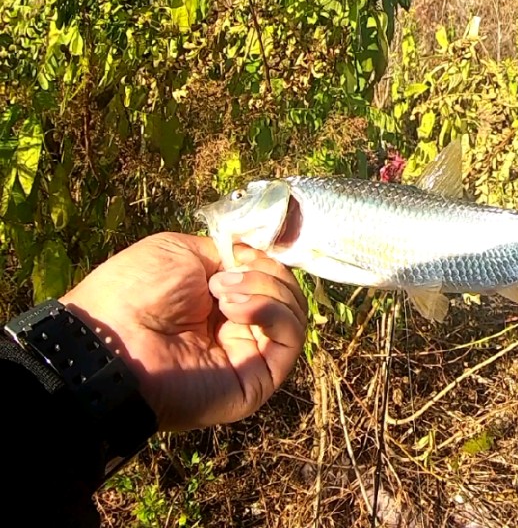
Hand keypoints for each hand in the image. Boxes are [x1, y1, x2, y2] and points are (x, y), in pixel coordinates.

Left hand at [60, 232, 307, 430]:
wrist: (112, 339)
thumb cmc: (136, 292)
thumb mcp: (182, 251)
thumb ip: (226, 253)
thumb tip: (255, 259)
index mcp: (219, 302)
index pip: (268, 278)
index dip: (264, 259)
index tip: (241, 251)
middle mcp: (237, 330)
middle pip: (286, 294)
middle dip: (266, 272)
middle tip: (225, 275)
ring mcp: (249, 357)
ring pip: (293, 314)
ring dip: (267, 290)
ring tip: (223, 293)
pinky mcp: (258, 380)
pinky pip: (290, 339)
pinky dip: (272, 312)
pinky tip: (236, 308)